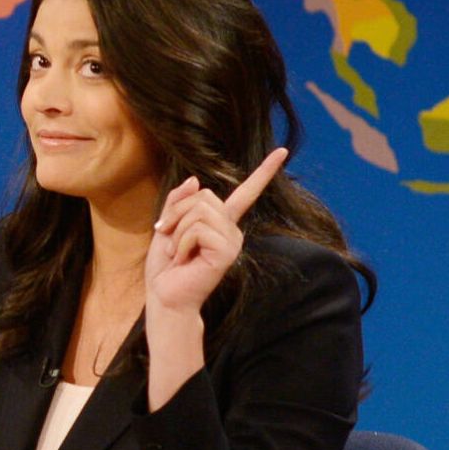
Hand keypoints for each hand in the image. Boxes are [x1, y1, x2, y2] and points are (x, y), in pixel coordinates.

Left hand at [145, 148, 286, 314]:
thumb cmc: (166, 267)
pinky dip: (182, 242)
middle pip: (203, 195)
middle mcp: (232, 229)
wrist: (165, 298)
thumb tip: (194, 179)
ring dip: (177, 231)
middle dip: (177, 214)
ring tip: (178, 253)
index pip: (246, 192)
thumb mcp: (167, 226)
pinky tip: (184, 260)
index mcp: (221, 222)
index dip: (264, 171)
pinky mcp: (227, 252)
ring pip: (199, 210)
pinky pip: (198, 229)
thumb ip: (178, 202)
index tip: (282, 151)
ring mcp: (232, 241)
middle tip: (170, 238)